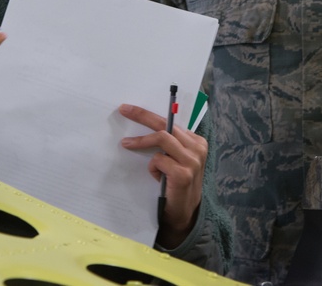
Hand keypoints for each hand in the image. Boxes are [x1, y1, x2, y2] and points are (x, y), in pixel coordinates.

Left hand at [119, 103, 206, 248]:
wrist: (184, 214)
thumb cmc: (176, 184)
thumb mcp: (177, 160)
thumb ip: (169, 144)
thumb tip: (146, 127)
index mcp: (197, 141)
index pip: (171, 121)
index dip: (148, 114)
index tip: (129, 108)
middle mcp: (198, 148)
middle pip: (166, 125)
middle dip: (142, 116)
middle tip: (124, 110)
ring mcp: (192, 161)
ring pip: (162, 138)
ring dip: (142, 142)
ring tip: (127, 144)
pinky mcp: (183, 174)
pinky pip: (159, 160)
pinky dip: (152, 167)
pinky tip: (158, 178)